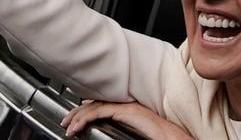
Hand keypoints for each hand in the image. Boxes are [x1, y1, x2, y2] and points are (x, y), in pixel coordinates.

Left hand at [61, 100, 192, 139]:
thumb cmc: (159, 137)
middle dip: (77, 113)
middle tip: (65, 122)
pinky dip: (87, 118)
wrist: (174, 138)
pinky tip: (79, 126)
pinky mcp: (127, 112)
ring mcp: (127, 107)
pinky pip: (101, 112)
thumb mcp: (134, 132)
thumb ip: (122, 129)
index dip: (85, 111)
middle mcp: (126, 105)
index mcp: (128, 109)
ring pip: (95, 107)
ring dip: (78, 117)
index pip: (101, 105)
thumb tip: (108, 132)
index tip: (74, 120)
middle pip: (95, 104)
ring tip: (68, 127)